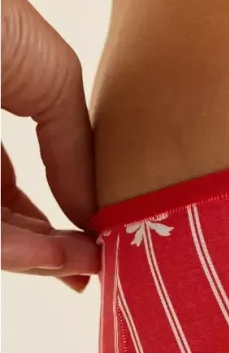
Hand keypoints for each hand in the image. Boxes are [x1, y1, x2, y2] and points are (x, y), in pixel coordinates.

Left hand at [2, 0, 100, 290]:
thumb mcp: (55, 83)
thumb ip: (74, 155)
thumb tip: (95, 219)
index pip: (7, 204)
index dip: (51, 236)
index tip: (95, 254)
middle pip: (0, 228)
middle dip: (47, 256)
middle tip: (92, 269)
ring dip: (35, 260)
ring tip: (82, 264)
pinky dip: (13, 249)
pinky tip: (55, 253)